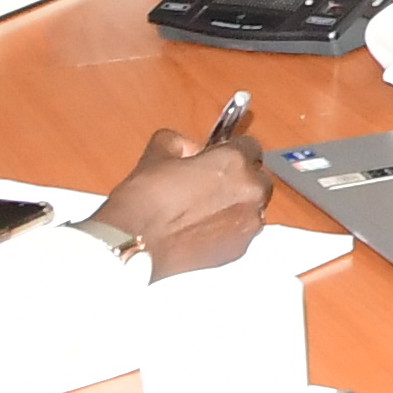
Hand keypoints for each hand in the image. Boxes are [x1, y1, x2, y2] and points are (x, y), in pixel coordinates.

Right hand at [90, 125, 270, 278]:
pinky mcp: (240, 249)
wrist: (135, 244)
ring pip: (251, 206)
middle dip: (238, 177)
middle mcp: (250, 192)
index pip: (250, 146)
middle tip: (209, 184)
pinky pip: (241, 230)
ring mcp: (248, 224)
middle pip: (256, 178)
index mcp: (234, 162)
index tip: (216, 157)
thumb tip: (191, 150)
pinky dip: (228, 227)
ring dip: (235, 203)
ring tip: (203, 209)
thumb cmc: (145, 198)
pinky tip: (201, 229)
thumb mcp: (158, 152)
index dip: (231, 150)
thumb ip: (182, 142)